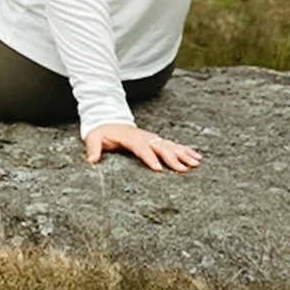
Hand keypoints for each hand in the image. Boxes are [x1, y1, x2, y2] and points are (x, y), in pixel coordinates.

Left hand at [82, 123, 201, 171]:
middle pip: (159, 146)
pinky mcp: (157, 140)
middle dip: (171, 157)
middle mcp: (144, 136)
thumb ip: (93, 149)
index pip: (140, 148)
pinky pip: (173, 145)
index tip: (158, 169)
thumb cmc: (102, 132)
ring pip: (170, 145)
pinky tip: (197, 157)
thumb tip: (92, 160)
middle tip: (182, 169)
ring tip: (196, 162)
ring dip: (183, 153)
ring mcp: (152, 138)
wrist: (108, 120)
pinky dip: (186, 150)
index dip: (149, 158)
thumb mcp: (93, 138)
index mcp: (129, 137)